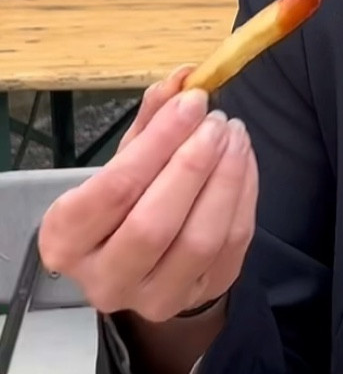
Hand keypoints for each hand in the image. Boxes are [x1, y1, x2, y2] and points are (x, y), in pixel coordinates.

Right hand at [38, 68, 258, 322]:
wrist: (143, 266)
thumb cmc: (124, 205)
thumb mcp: (123, 162)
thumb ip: (150, 121)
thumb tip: (184, 77)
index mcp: (67, 240)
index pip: (114, 189)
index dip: (159, 141)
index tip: (192, 101)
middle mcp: (105, 279)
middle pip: (155, 222)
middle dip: (194, 164)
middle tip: (218, 121)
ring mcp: (155, 297)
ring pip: (200, 239)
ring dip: (226, 179)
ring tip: (235, 135)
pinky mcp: (201, 296)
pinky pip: (232, 245)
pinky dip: (244, 196)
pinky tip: (244, 161)